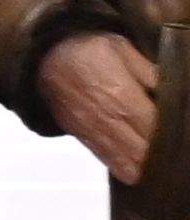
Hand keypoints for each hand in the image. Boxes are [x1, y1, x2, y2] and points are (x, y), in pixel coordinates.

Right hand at [43, 29, 163, 182]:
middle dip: (159, 155)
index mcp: (123, 98)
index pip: (156, 128)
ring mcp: (94, 132)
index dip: (171, 134)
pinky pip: (105, 159)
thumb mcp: (122, 48)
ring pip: (125, 161)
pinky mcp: (82, 136)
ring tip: (157, 166)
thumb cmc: (87, 48)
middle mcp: (109, 120)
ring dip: (143, 167)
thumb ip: (148, 71)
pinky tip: (136, 171)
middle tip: (171, 150)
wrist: (43, 57)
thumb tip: (170, 89)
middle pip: (143, 151)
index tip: (179, 132)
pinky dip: (123, 168)